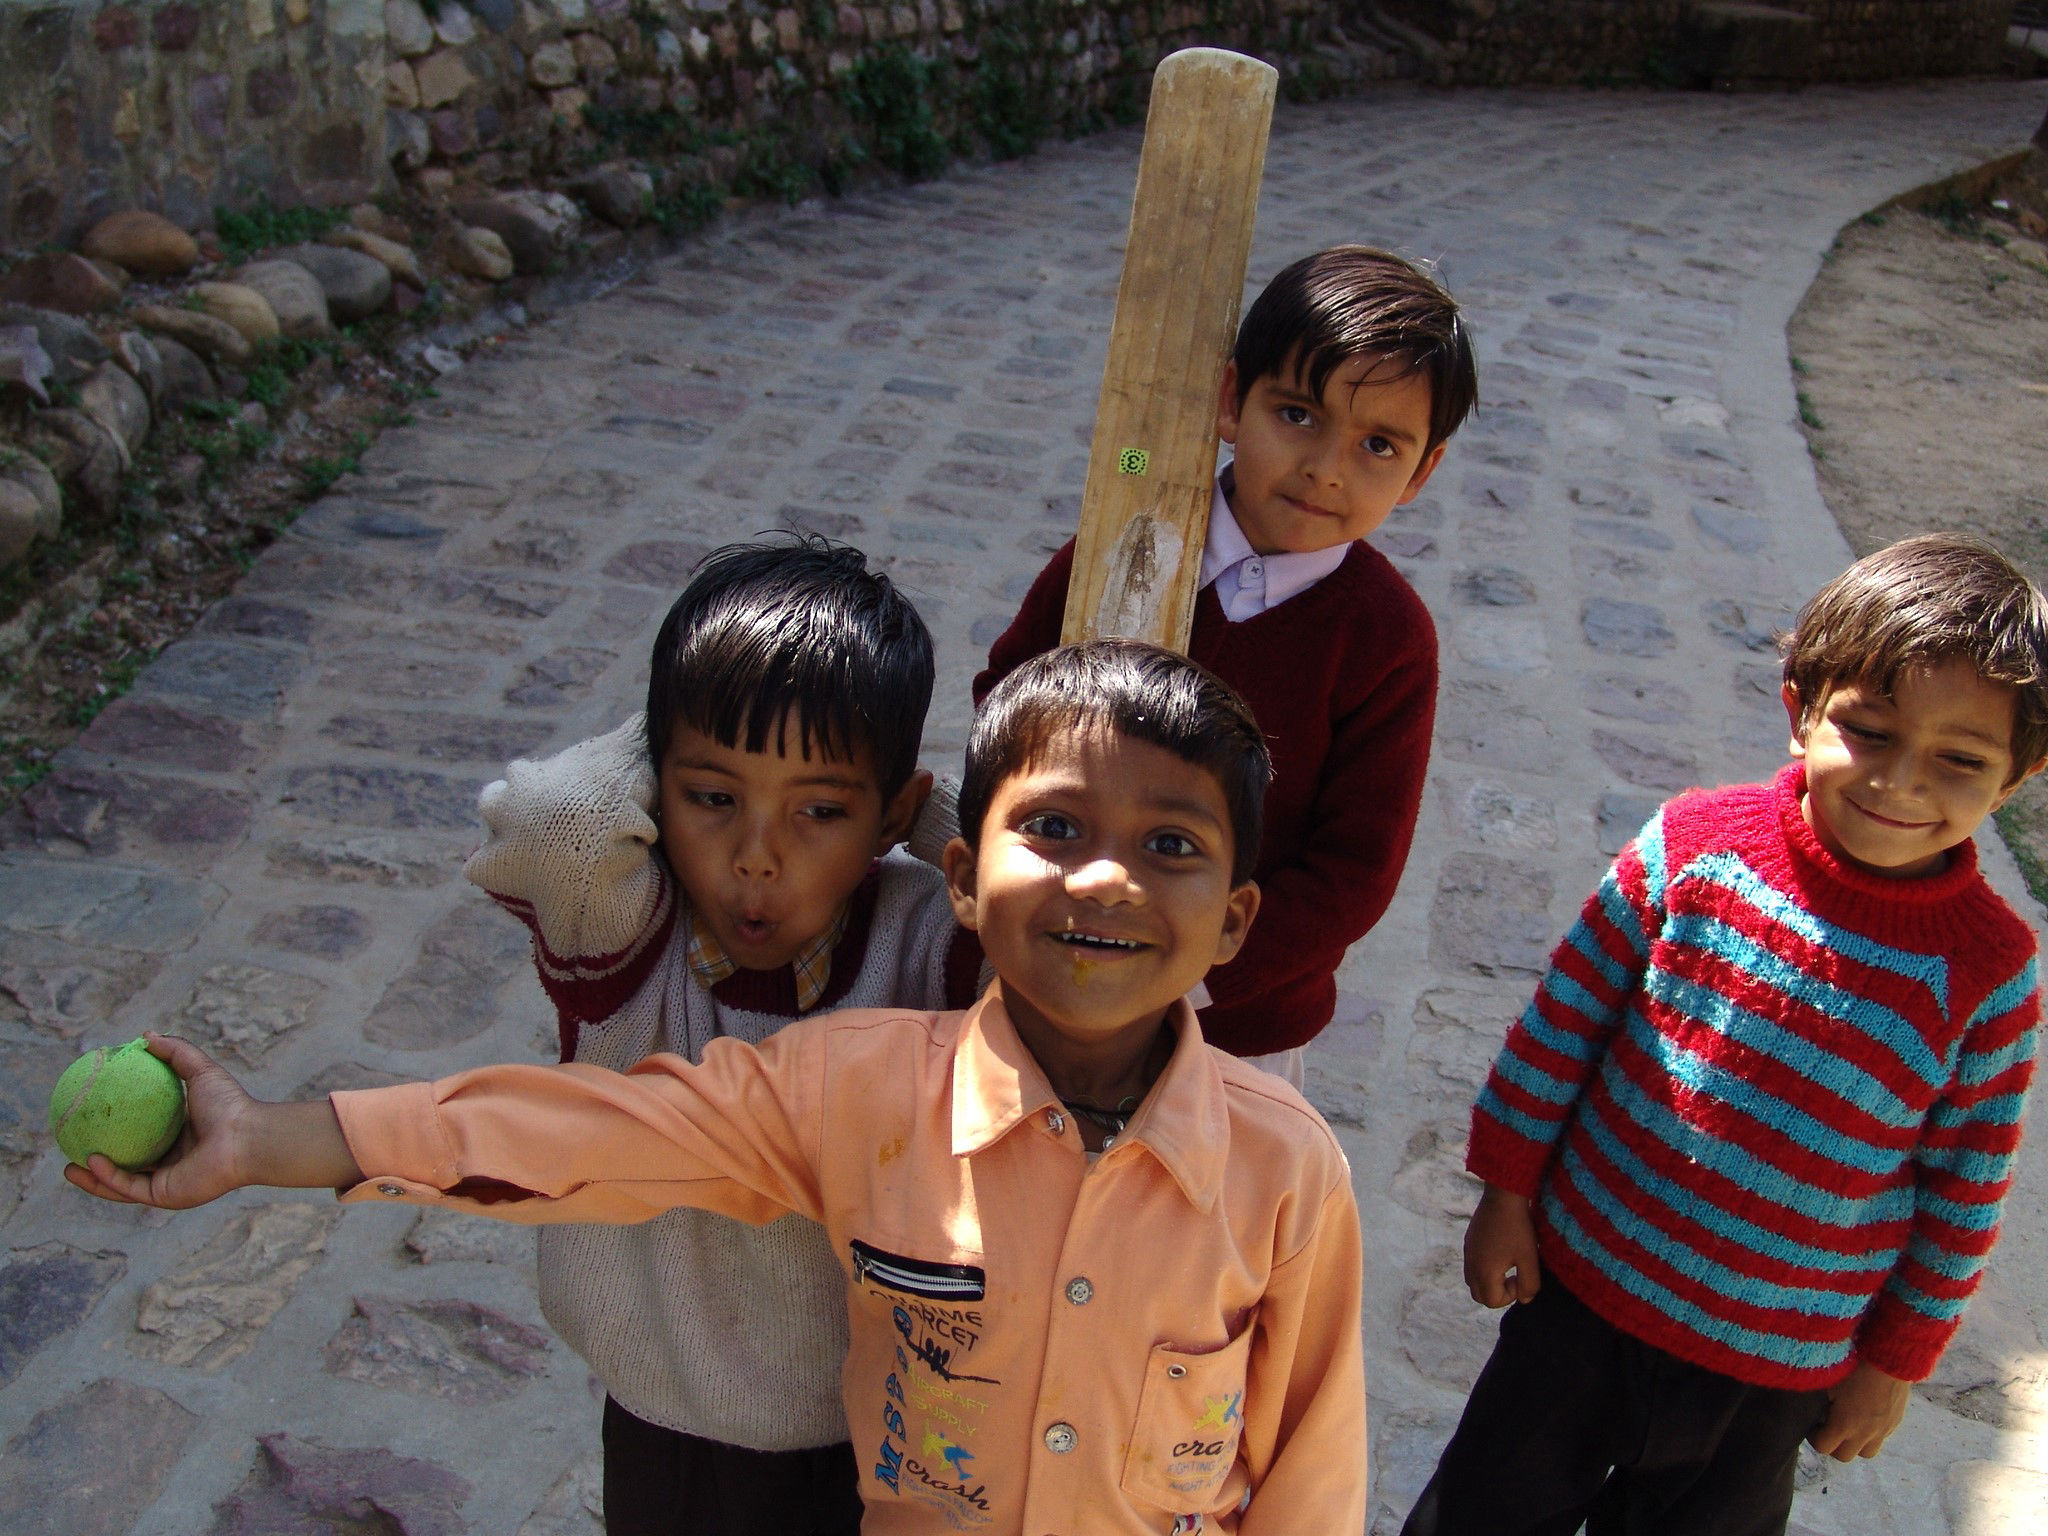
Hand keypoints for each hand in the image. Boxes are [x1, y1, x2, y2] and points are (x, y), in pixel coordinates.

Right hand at [61, 1033, 358, 1207]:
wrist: (249, 1137)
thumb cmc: (230, 1105)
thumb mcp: (200, 1071)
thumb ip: (176, 1052)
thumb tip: (145, 1034)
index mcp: (179, 1137)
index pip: (141, 1137)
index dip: (115, 1132)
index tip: (89, 1118)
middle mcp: (172, 1162)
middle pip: (126, 1165)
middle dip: (96, 1163)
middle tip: (70, 1147)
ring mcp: (168, 1181)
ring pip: (121, 1184)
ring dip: (93, 1178)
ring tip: (67, 1166)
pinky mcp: (165, 1196)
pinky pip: (128, 1188)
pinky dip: (108, 1178)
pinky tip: (89, 1163)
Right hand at [1464, 1184, 1540, 1306]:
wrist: (1502, 1196)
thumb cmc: (1518, 1228)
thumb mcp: (1529, 1259)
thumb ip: (1529, 1285)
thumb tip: (1524, 1299)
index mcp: (1484, 1272)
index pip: (1492, 1301)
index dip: (1510, 1296)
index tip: (1521, 1277)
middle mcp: (1471, 1265)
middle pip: (1479, 1295)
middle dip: (1497, 1293)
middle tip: (1514, 1277)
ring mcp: (1467, 1252)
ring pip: (1473, 1281)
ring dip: (1489, 1282)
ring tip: (1507, 1266)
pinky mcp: (1468, 1242)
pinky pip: (1472, 1265)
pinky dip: (1484, 1269)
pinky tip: (1500, 1252)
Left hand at [1808, 1360, 1909, 1461]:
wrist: (1889, 1359)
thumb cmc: (1854, 1368)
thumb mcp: (1828, 1382)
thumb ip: (1817, 1402)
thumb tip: (1811, 1413)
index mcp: (1844, 1425)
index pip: (1823, 1447)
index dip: (1814, 1438)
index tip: (1813, 1426)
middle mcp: (1865, 1434)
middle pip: (1844, 1456)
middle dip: (1832, 1445)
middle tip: (1828, 1427)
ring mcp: (1883, 1430)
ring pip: (1866, 1453)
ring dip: (1854, 1444)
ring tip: (1848, 1426)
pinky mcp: (1895, 1423)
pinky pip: (1881, 1439)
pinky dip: (1871, 1434)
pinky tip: (1865, 1416)